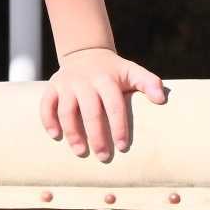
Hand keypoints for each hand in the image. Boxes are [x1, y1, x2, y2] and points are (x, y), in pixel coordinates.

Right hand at [40, 48, 166, 161]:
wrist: (85, 53)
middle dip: (97, 135)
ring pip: (66, 110)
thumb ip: (148, 82)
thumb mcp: (132, 71)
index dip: (118, 125)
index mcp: (106, 79)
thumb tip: (162, 99)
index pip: (114, 104)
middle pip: (90, 111)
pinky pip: (46, 105)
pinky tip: (56, 136)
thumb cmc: (113, 70)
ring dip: (72, 132)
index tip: (123, 146)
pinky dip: (48, 120)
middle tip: (103, 156)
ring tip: (80, 151)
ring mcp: (67, 84)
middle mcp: (85, 81)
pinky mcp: (52, 87)